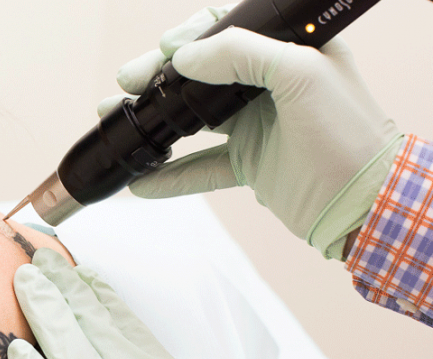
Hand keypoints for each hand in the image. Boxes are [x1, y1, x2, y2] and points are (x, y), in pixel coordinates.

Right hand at [99, 4, 402, 259]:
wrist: (366, 205)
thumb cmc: (349, 134)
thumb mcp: (301, 74)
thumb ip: (242, 54)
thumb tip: (183, 57)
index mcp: (288, 52)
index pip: (228, 31)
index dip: (191, 36)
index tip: (164, 51)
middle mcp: (268, 85)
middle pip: (201, 73)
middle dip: (158, 76)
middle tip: (127, 82)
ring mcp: (256, 126)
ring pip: (192, 118)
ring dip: (154, 120)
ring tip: (115, 119)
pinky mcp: (249, 164)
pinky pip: (199, 168)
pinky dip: (170, 177)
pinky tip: (140, 182)